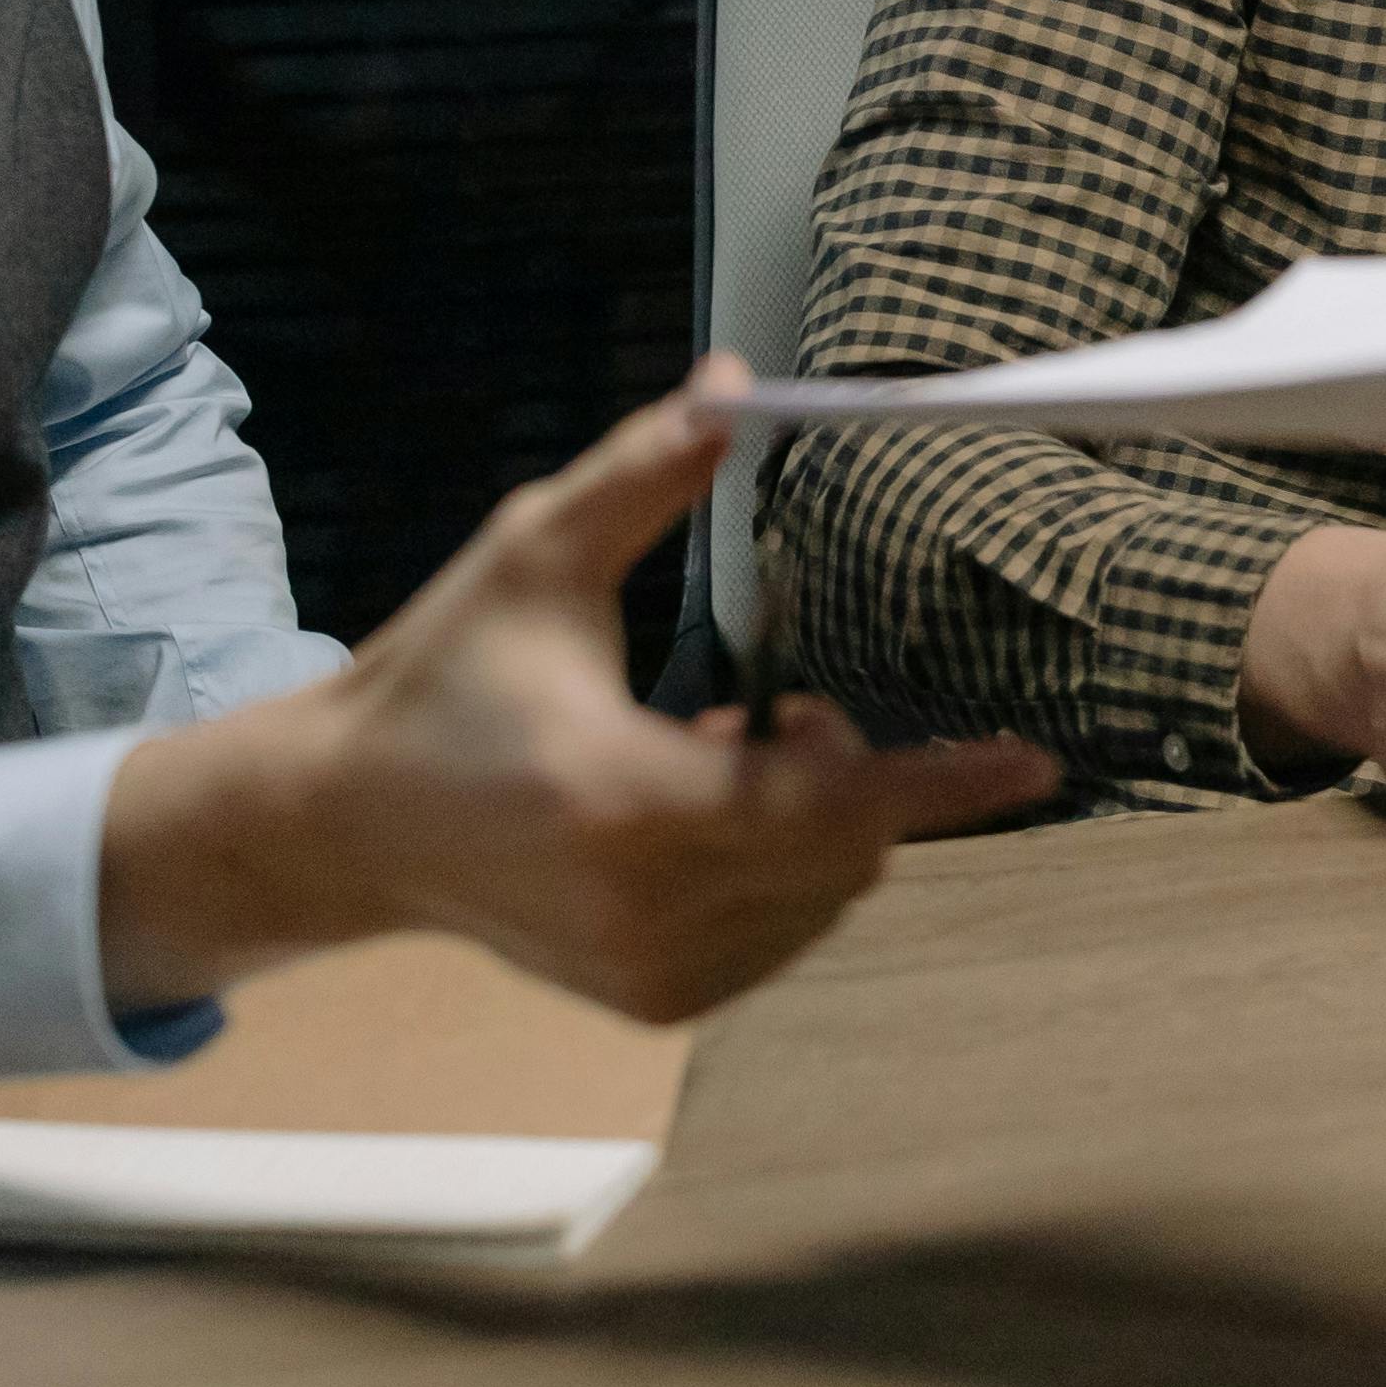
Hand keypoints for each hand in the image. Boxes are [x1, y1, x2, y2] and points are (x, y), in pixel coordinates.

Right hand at [99, 365, 1053, 1020]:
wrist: (349, 823)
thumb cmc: (445, 676)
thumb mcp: (536, 552)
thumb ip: (644, 472)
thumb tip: (736, 385)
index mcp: (628, 798)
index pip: (830, 800)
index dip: (942, 782)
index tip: (1035, 762)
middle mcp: (647, 905)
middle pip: (847, 846)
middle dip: (852, 765)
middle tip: (771, 701)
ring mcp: (650, 970)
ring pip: (826, 895)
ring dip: (815, 819)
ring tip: (712, 751)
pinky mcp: (650, 1001)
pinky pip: (783, 935)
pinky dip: (778, 873)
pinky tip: (695, 817)